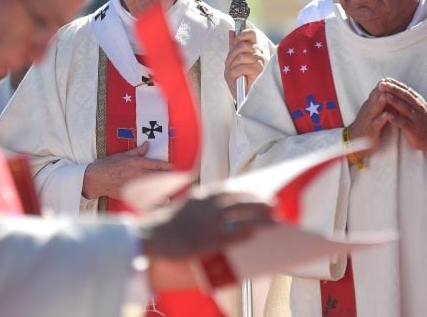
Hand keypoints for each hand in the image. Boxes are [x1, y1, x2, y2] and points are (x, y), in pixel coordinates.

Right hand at [82, 142, 173, 199]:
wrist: (96, 178)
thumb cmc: (109, 165)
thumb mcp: (123, 155)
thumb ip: (138, 151)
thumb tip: (148, 144)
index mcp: (135, 163)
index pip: (155, 164)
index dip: (166, 166)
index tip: (174, 168)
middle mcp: (136, 174)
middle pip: (157, 177)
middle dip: (168, 180)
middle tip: (178, 181)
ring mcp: (133, 185)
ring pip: (152, 190)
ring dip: (162, 193)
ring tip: (170, 196)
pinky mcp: (129, 194)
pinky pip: (144, 199)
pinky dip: (152, 202)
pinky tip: (159, 204)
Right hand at [139, 193, 272, 260]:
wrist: (151, 237)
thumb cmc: (167, 226)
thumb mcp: (185, 208)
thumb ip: (201, 206)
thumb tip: (220, 208)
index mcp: (200, 195)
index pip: (230, 189)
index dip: (247, 191)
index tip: (259, 191)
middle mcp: (207, 205)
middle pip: (240, 199)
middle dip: (259, 201)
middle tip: (273, 203)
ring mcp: (208, 222)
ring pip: (242, 215)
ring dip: (260, 216)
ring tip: (274, 219)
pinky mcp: (208, 239)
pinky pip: (233, 234)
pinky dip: (247, 231)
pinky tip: (257, 233)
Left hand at [224, 29, 267, 97]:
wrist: (243, 97)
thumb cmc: (238, 80)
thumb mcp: (232, 62)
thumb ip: (233, 47)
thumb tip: (232, 31)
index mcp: (253, 49)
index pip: (251, 33)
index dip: (241, 35)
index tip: (234, 43)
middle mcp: (259, 53)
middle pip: (242, 44)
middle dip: (231, 55)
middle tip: (228, 65)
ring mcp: (260, 61)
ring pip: (241, 56)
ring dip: (232, 66)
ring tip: (234, 74)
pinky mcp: (259, 69)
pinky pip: (242, 66)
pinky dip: (235, 73)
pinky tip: (238, 78)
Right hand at [347, 80, 390, 156]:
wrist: (352, 142)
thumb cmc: (366, 127)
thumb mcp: (372, 113)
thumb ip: (380, 104)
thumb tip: (388, 94)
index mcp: (370, 106)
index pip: (376, 93)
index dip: (382, 86)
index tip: (390, 78)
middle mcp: (368, 110)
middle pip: (375, 98)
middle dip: (381, 90)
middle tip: (387, 81)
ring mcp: (369, 119)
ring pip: (374, 109)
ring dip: (380, 102)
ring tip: (386, 95)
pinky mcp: (371, 130)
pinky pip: (376, 124)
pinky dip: (381, 119)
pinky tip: (387, 115)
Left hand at [380, 78, 426, 159]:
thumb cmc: (424, 121)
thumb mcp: (418, 108)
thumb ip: (408, 99)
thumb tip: (395, 88)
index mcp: (418, 102)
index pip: (406, 90)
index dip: (396, 84)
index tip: (385, 79)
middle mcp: (418, 108)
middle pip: (405, 96)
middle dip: (393, 89)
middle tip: (382, 84)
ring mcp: (417, 119)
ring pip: (405, 108)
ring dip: (394, 101)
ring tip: (383, 96)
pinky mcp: (414, 129)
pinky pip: (404, 123)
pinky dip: (396, 119)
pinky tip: (388, 116)